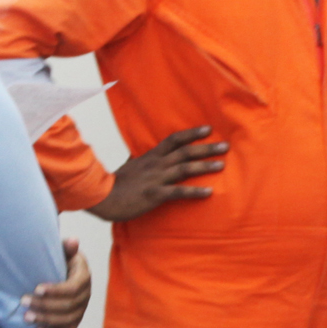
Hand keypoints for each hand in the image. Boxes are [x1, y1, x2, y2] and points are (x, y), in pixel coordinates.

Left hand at [23, 241, 91, 327]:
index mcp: (84, 277)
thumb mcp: (62, 250)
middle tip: (23, 302)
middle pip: (69, 306)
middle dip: (45, 305)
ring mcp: (81, 310)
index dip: (56, 290)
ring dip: (46, 320)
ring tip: (26, 317)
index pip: (73, 288)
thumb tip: (73, 240)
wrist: (59, 272)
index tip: (36, 288)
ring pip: (68, 320)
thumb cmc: (57, 259)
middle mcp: (86, 295)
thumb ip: (66, 247)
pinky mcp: (74, 321)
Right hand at [89, 126, 226, 221]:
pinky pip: (177, 192)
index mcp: (150, 157)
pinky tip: (209, 192)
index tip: (208, 129)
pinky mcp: (153, 194)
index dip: (191, 134)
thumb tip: (139, 155)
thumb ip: (138, 160)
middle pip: (184, 152)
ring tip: (222, 165)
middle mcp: (155, 165)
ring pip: (183, 169)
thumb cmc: (114, 184)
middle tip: (226, 146)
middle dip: (206, 148)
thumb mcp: (129, 167)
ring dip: (204, 166)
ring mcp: (155, 179)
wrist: (100, 197)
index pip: (173, 140)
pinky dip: (194, 191)